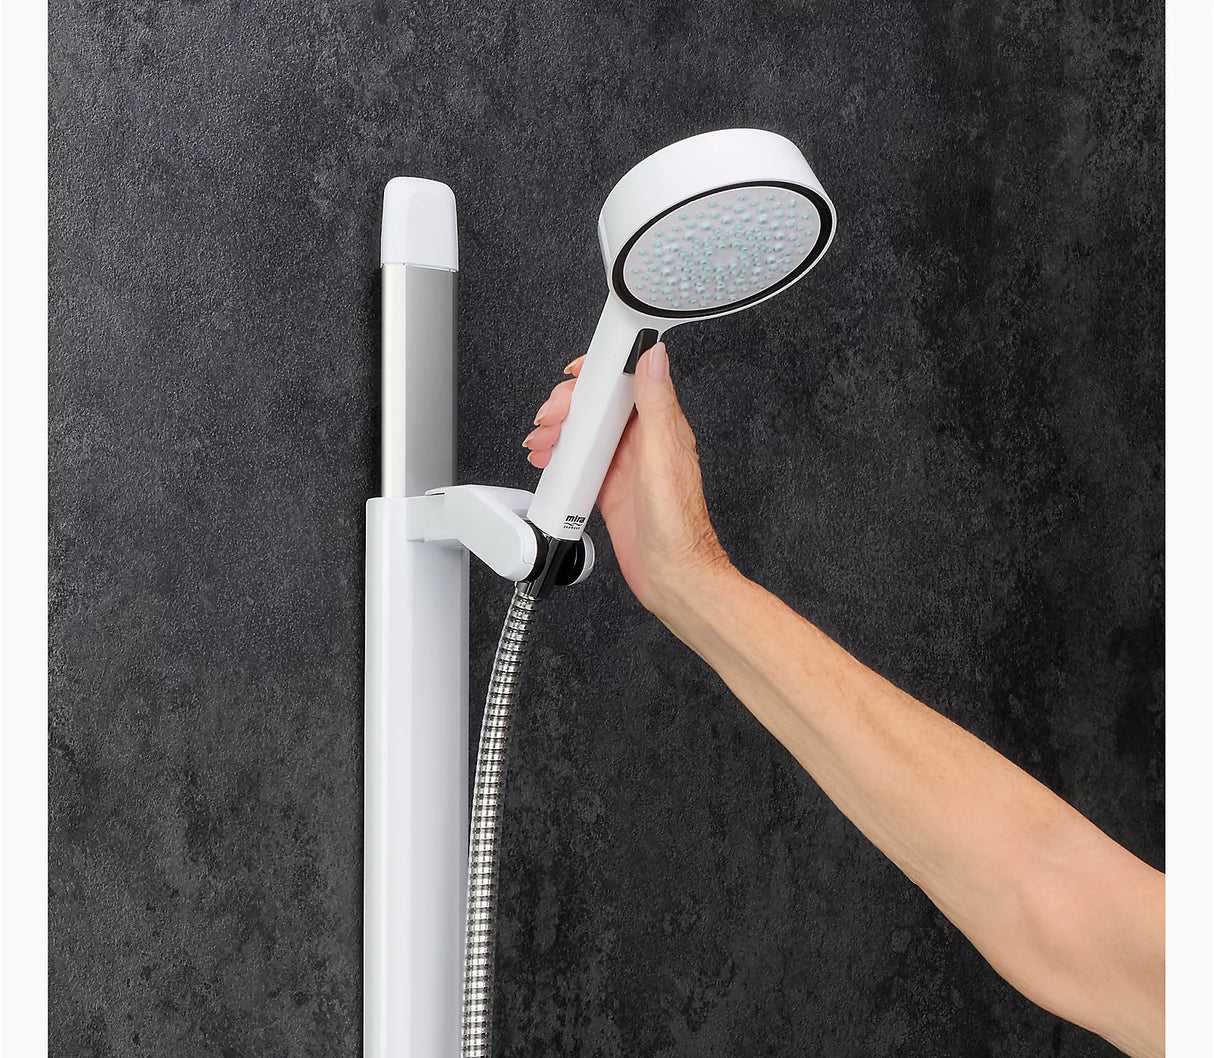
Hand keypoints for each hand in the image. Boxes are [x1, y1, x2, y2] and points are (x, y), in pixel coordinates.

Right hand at [521, 342, 732, 619]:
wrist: (672, 576)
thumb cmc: (679, 527)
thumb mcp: (664, 457)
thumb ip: (656, 405)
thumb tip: (655, 357)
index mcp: (661, 426)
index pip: (628, 381)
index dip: (599, 371)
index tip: (576, 372)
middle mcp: (642, 442)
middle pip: (598, 406)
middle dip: (568, 405)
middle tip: (549, 417)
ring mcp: (624, 465)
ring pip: (585, 432)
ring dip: (559, 430)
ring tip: (541, 440)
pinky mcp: (609, 487)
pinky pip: (579, 463)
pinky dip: (559, 458)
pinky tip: (548, 460)